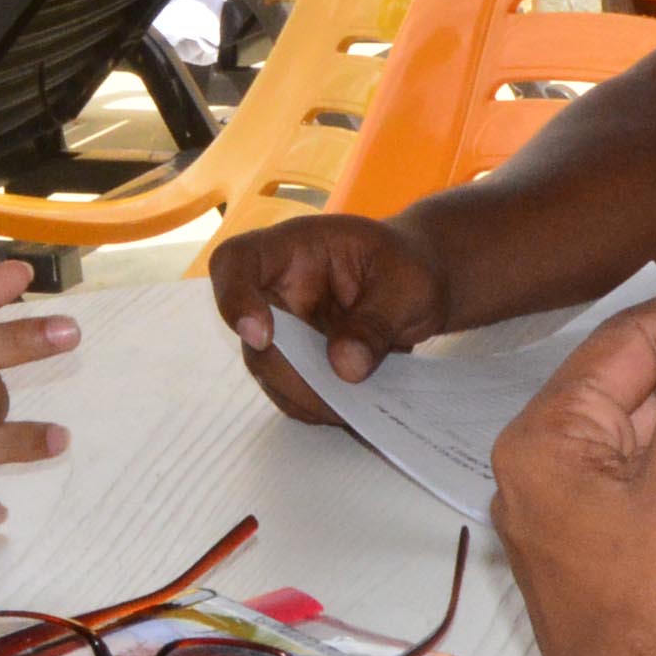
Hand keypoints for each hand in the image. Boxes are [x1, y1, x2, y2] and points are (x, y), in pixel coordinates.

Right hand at [207, 211, 452, 425]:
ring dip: (308, 396)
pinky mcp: (297, 362)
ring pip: (269, 372)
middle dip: (290, 371)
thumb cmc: (410, 268)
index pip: (237, 262)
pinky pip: (292, 393)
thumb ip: (377, 322)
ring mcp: (283, 329)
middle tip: (340, 389)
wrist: (421, 286)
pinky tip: (355, 405)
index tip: (261, 336)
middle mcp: (277, 290)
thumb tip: (344, 368)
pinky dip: (319, 407)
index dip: (234, 298)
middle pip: (250, 335)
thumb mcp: (408, 286)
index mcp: (295, 249)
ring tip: (358, 403)